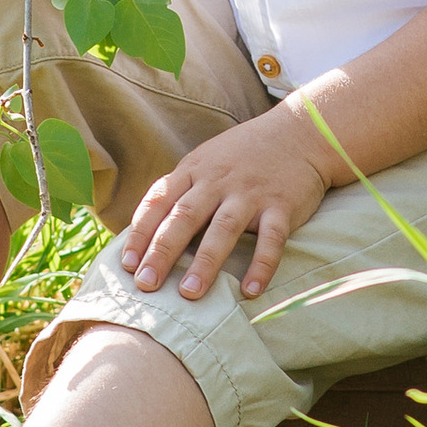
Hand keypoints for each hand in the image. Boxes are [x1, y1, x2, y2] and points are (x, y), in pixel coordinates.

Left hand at [121, 105, 333, 303]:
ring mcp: (250, 193)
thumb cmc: (242, 155)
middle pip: (185, 217)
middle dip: (162, 252)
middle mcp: (218, 181)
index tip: (126, 264)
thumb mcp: (204, 162)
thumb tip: (145, 235)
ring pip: (224, 229)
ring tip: (189, 293)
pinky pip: (271, 239)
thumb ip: (179, 192)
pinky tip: (251, 291)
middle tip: (146, 284)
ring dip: (205, 262)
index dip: (141, 233)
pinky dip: (261, 265)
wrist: (299, 133)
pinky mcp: (282, 205)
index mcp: (193, 170)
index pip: (159, 201)